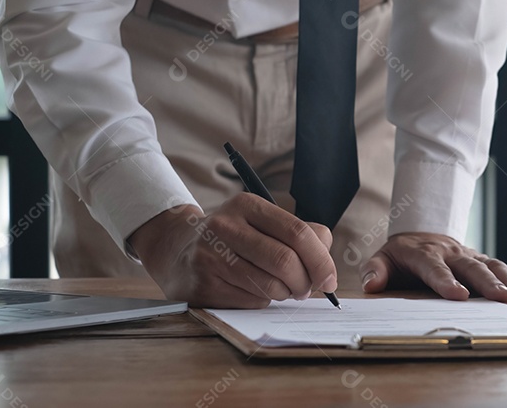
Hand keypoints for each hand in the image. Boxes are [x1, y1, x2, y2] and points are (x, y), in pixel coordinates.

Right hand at [127, 194, 337, 307]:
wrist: (176, 250)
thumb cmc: (233, 238)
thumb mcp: (261, 222)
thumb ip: (300, 233)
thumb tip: (327, 260)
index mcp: (247, 205)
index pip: (297, 232)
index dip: (321, 259)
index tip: (330, 279)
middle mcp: (226, 226)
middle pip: (285, 261)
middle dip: (306, 282)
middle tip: (308, 289)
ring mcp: (211, 256)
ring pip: (270, 285)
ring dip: (286, 294)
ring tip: (283, 290)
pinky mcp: (204, 285)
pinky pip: (251, 300)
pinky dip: (264, 301)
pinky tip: (255, 291)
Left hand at [359, 232, 506, 303]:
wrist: (423, 233)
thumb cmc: (403, 254)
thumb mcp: (383, 258)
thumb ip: (376, 271)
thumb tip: (371, 284)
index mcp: (426, 254)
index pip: (435, 268)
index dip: (446, 282)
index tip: (458, 296)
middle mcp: (452, 253)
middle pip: (472, 268)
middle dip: (489, 283)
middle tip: (505, 299)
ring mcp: (471, 256)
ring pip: (493, 266)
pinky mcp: (483, 260)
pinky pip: (505, 267)